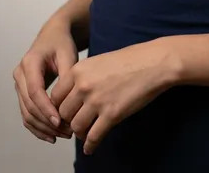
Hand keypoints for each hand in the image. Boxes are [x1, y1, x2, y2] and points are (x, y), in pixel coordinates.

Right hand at [13, 16, 78, 143]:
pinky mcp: (22, 93)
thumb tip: (68, 100)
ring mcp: (19, 85)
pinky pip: (27, 114)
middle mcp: (20, 75)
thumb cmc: (61, 43)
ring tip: (63, 135)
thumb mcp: (67, 54)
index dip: (46, 108)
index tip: (59, 121)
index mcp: (29, 63)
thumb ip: (67, 75)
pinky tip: (52, 136)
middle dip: (46, 122)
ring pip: (26, 113)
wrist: (53, 36)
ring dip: (43, 127)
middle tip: (67, 131)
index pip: (34, 91)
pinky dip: (38, 127)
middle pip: (29, 105)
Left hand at [49, 39, 175, 154]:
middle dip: (68, 121)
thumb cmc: (130, 59)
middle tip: (75, 123)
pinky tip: (90, 148)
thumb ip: (83, 76)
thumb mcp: (99, 61)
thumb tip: (74, 95)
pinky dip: (90, 145)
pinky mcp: (112, 114)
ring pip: (76, 127)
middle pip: (63, 113)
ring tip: (85, 133)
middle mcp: (83, 86)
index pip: (55, 96)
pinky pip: (93, 136)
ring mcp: (97, 101)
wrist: (153, 63)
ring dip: (79, 133)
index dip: (58, 107)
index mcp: (78, 70)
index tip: (65, 112)